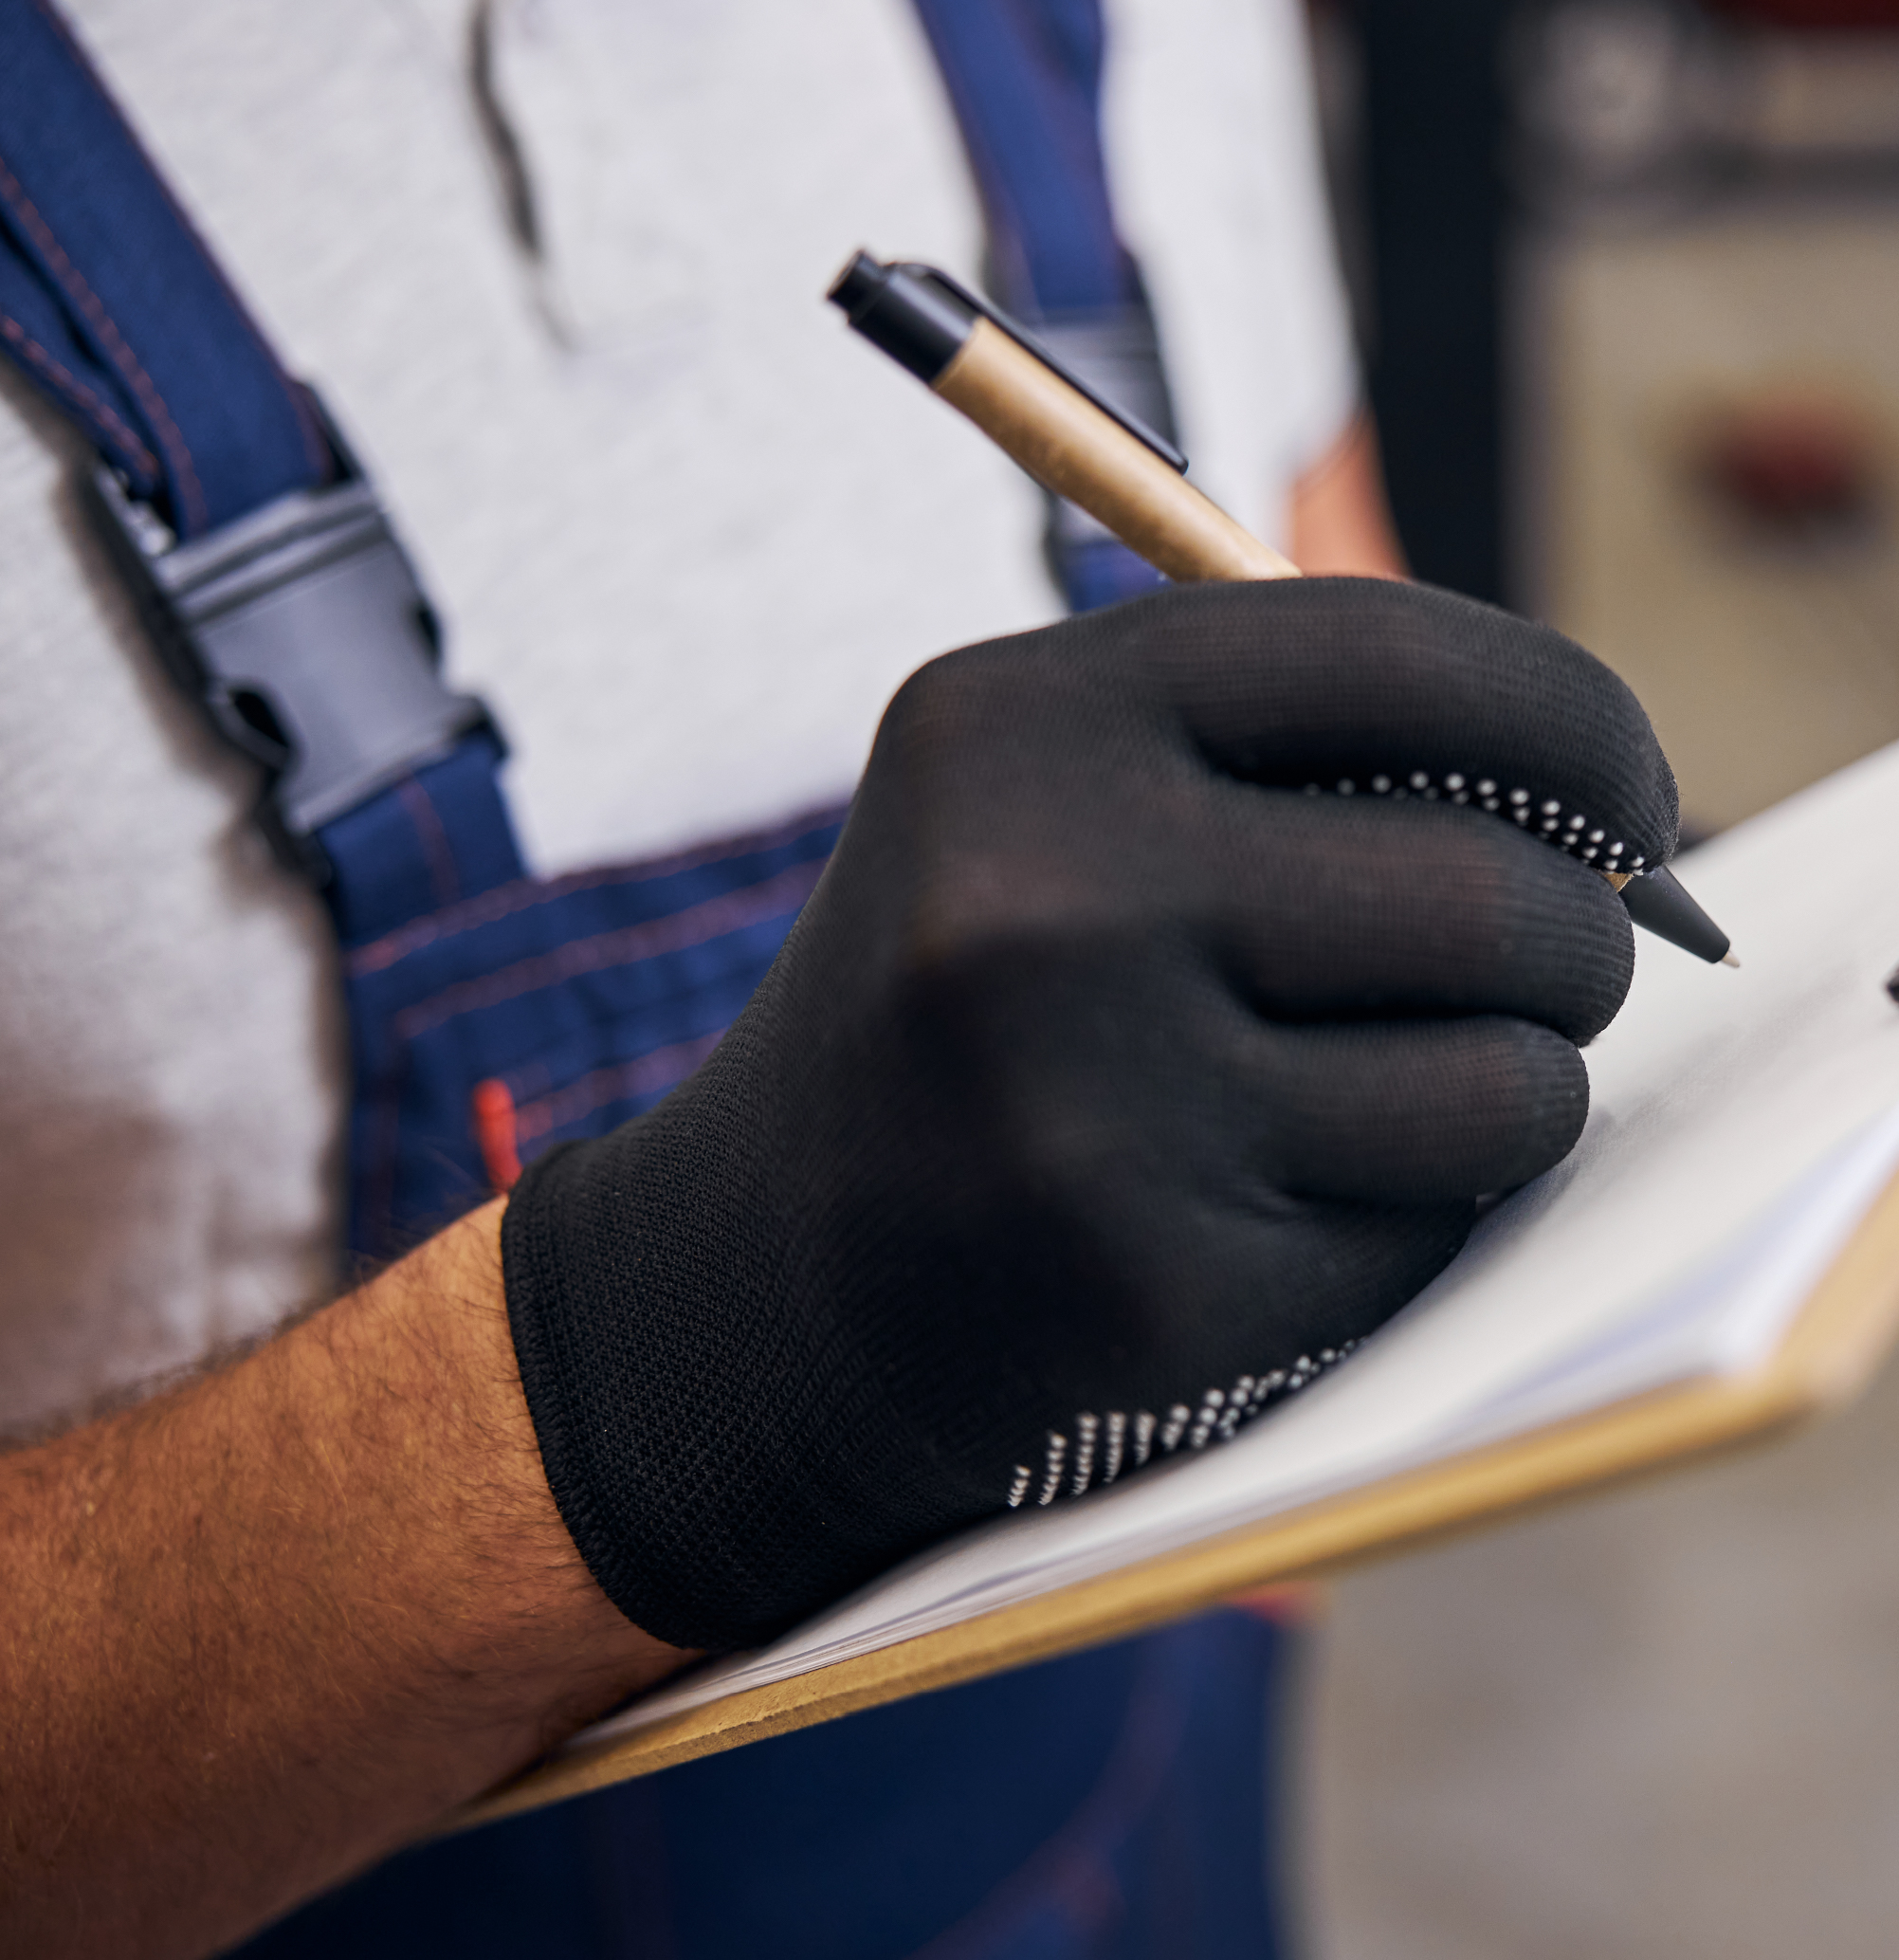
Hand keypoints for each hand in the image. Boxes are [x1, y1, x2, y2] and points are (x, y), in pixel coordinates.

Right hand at [502, 579, 1678, 1650]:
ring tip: (1406, 1093)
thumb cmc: (949, 1014)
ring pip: (1504, 1086)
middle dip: (1581, 941)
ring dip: (1513, 1090)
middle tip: (1552, 972)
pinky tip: (1284, 1207)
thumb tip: (1601, 796)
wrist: (756, 1275)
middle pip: (1493, 890)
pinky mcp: (1149, 1294)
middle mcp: (1040, 899)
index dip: (1572, 720)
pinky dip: (1410, 1217)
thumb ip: (1268, 758)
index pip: (1395, 655)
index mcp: (1012, 730)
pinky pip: (1429, 1234)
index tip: (1630, 797)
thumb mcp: (1030, 813)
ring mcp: (1088, 1110)